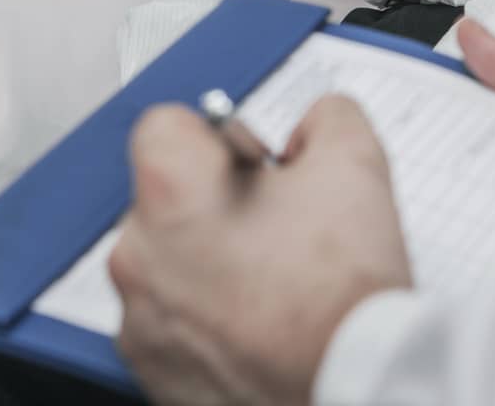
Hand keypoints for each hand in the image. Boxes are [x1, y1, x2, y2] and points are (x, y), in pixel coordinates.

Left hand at [109, 94, 411, 405]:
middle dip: (216, 201)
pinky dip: (207, 318)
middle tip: (276, 222)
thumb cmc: (342, 292)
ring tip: (275, 279)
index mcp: (172, 190)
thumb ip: (325, 116)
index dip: (217, 134)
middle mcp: (138, 255)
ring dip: (209, 261)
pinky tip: (261, 320)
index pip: (164, 126)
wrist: (350, 387)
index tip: (251, 161)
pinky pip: (172, 322)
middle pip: (166, 197)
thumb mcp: (355, 161)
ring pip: (169, 263)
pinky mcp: (153, 374)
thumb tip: (311, 127)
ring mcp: (139, 322)